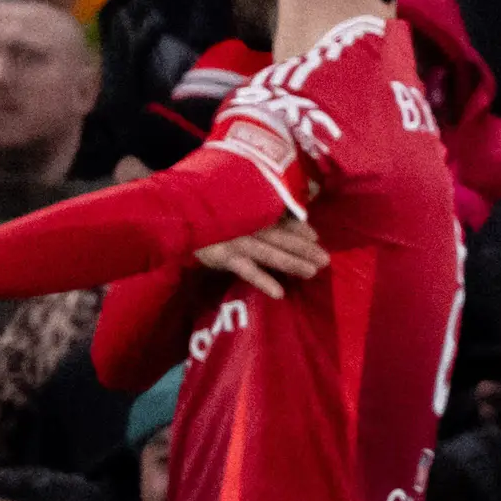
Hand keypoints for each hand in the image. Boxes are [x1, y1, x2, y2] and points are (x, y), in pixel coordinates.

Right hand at [192, 215, 327, 299]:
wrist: (175, 214)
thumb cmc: (201, 212)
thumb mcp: (225, 207)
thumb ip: (245, 212)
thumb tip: (268, 217)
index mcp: (251, 214)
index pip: (281, 222)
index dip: (299, 230)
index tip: (316, 237)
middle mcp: (250, 227)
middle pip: (283, 239)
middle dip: (305, 249)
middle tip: (326, 260)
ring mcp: (239, 242)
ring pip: (271, 254)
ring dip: (293, 263)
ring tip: (312, 273)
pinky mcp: (225, 256)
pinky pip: (248, 271)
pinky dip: (263, 281)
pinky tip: (279, 293)